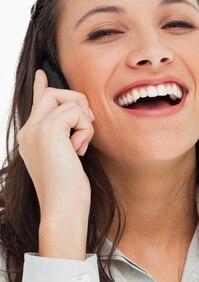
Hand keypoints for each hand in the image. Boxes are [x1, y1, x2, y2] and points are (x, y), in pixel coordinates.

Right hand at [17, 69, 94, 216]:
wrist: (63, 207)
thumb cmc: (69, 189)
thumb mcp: (67, 156)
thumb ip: (67, 134)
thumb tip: (79, 114)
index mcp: (30, 136)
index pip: (37, 102)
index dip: (41, 86)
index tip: (42, 74)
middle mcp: (28, 130)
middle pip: (54, 93)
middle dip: (78, 103)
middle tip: (87, 125)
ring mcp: (35, 128)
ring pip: (68, 100)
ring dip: (84, 122)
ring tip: (79, 147)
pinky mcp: (47, 129)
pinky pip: (76, 112)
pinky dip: (85, 130)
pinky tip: (78, 150)